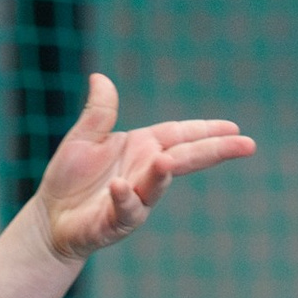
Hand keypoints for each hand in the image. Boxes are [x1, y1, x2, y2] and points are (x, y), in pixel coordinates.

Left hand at [32, 75, 254, 262]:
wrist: (51, 218)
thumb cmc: (71, 178)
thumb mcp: (83, 137)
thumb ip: (98, 111)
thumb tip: (100, 77)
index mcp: (143, 147)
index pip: (181, 135)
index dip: (207, 130)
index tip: (235, 128)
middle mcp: (145, 172)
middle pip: (184, 158)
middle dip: (215, 151)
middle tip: (246, 145)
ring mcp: (135, 198)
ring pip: (156, 185)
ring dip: (162, 173)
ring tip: (168, 160)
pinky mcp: (115, 220)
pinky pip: (123, 208)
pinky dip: (124, 198)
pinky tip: (120, 186)